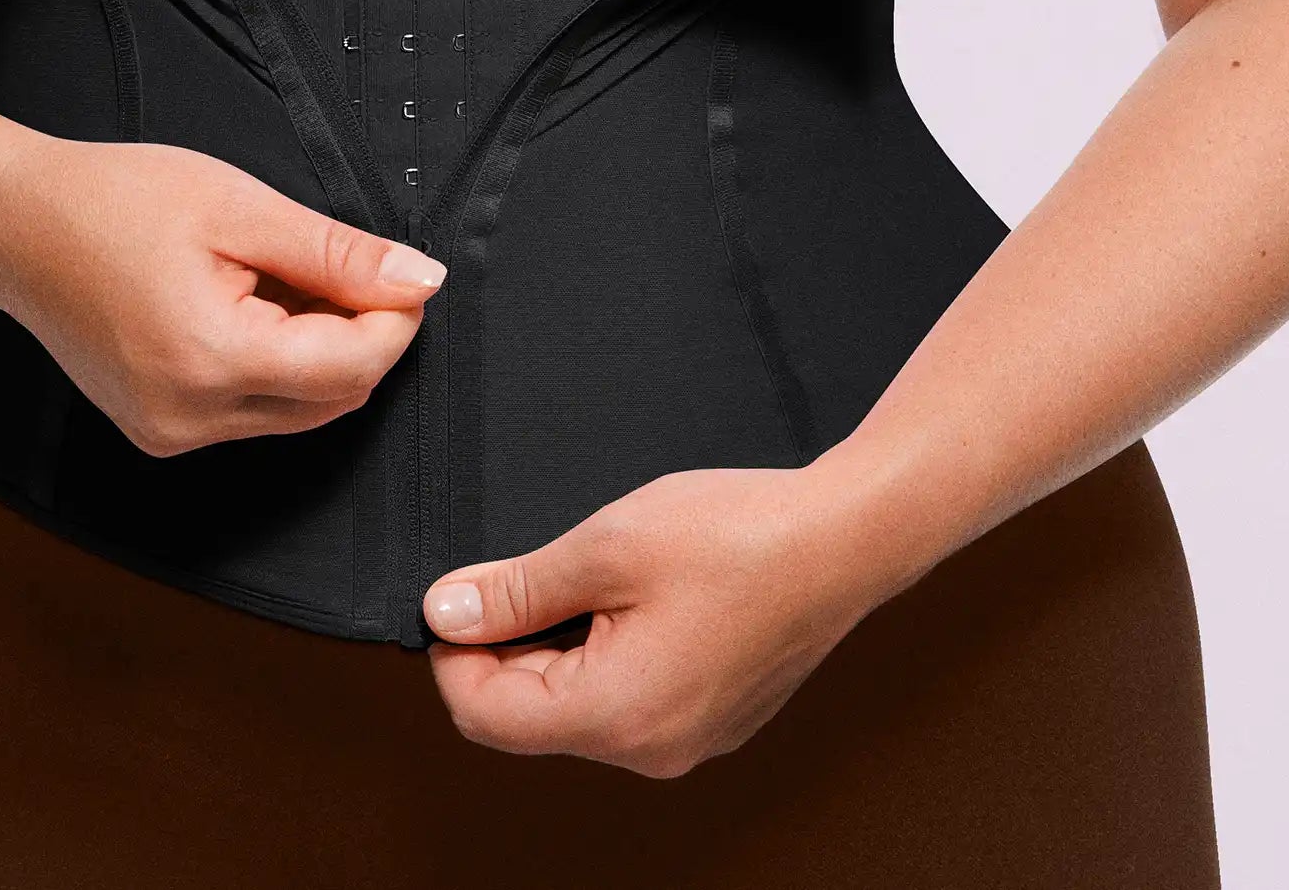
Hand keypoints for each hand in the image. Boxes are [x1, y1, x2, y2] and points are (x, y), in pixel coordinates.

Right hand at [0, 132, 444, 454]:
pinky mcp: (158, 430)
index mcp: (212, 362)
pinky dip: (272, 364)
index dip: (395, 319)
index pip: (352, 368)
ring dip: (316, 350)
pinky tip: (244, 303)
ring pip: (296, 411)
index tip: (403, 272)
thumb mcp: (239, 207)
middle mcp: (190, 418)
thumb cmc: (113, 200)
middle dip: (359, 335)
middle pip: (332, 399)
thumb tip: (421, 280)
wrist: (14, 224)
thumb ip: (337, 252)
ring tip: (277, 274)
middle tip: (343, 263)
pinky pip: (250, 411)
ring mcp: (169, 434)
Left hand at [422, 464, 886, 776]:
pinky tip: (635, 595)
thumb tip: (445, 611)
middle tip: (533, 566)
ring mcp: (686, 742)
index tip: (459, 592)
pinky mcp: (710, 721)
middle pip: (530, 715)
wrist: (843, 539)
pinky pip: (628, 700)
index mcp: (617, 717)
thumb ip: (518, 588)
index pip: (485, 715)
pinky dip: (606, 651)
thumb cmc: (738, 536)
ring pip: (578, 706)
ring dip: (560, 643)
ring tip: (596, 573)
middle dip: (509, 642)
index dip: (454, 651)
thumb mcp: (606, 546)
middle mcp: (650, 752)